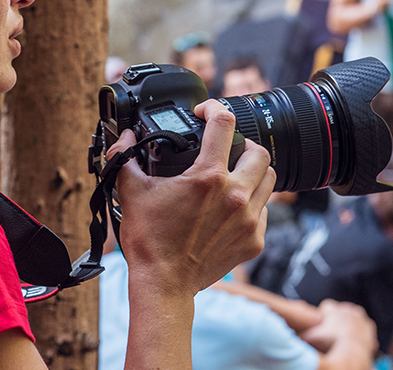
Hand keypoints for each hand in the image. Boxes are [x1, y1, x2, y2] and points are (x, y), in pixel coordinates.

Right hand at [109, 100, 274, 298]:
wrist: (164, 283)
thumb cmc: (148, 240)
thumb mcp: (130, 191)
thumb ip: (124, 157)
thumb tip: (124, 137)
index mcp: (207, 177)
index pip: (224, 124)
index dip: (214, 108)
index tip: (205, 111)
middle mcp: (235, 195)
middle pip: (259, 151)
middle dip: (241, 142)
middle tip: (224, 146)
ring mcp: (250, 220)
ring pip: (269, 179)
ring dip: (252, 170)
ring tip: (232, 173)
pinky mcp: (255, 241)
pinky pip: (265, 210)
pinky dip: (252, 202)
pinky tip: (231, 206)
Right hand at [299, 299, 377, 354]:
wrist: (353, 353)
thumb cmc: (330, 344)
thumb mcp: (310, 337)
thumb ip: (300, 333)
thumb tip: (292, 333)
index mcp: (332, 308)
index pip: (326, 307)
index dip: (323, 317)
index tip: (323, 327)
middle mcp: (346, 308)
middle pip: (339, 311)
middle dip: (336, 319)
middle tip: (333, 333)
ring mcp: (359, 316)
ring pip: (352, 316)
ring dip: (349, 323)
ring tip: (344, 336)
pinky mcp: (369, 326)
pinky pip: (364, 325)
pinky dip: (360, 331)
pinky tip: (355, 340)